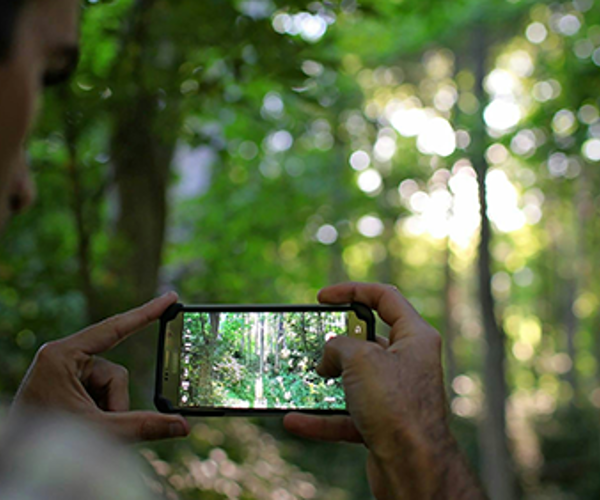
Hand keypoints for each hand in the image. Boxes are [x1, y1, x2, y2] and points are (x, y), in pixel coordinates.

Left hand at [11, 292, 189, 441]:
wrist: (15, 462)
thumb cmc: (45, 444)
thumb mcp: (100, 431)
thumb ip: (143, 426)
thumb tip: (182, 426)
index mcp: (63, 355)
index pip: (114, 328)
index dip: (147, 313)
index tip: (171, 298)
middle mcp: (64, 358)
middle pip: (115, 374)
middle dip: (114, 404)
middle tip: (101, 427)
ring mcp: (66, 372)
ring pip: (110, 387)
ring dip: (106, 412)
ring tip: (86, 432)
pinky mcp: (68, 385)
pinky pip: (99, 394)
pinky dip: (99, 412)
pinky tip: (84, 427)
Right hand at [284, 283, 480, 499]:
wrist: (413, 467)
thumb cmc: (397, 406)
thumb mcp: (361, 359)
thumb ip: (340, 345)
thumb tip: (330, 354)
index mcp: (415, 337)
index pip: (385, 298)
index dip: (352, 290)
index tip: (323, 297)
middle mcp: (408, 363)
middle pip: (368, 340)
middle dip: (338, 342)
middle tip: (316, 343)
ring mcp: (395, 394)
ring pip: (355, 379)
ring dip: (327, 381)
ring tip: (304, 379)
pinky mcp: (384, 423)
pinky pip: (348, 414)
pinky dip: (322, 417)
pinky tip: (296, 419)